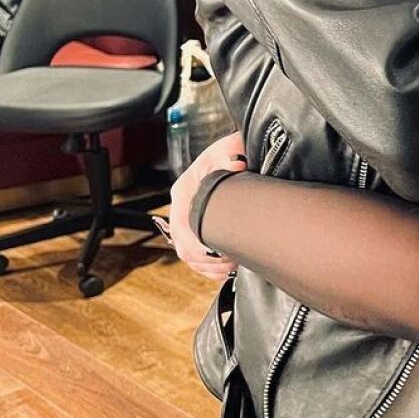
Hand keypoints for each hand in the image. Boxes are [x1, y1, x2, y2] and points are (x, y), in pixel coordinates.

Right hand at [164, 131, 246, 279]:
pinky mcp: (198, 228)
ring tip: (231, 266)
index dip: (200, 244)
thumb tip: (236, 163)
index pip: (182, 227)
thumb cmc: (231, 152)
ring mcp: (188, 219)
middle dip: (207, 260)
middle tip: (231, 263)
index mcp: (184, 190)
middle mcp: (182, 206)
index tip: (221, 252)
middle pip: (184, 245)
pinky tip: (225, 269)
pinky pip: (196, 257)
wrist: (236, 155)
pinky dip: (209, 268)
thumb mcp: (231, 148)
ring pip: (188, 255)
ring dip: (209, 266)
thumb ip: (231, 153)